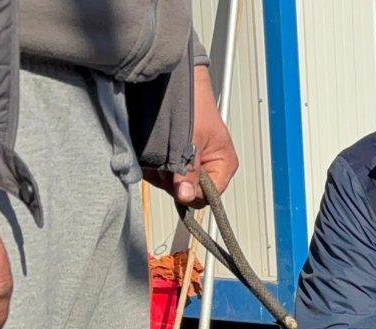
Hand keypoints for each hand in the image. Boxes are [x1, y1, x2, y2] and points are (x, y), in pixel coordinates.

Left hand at [144, 66, 237, 206]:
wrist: (182, 85)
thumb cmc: (194, 106)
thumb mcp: (191, 140)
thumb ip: (189, 169)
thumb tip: (186, 196)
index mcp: (224, 166)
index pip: (209, 195)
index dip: (191, 191)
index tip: (176, 179)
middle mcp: (210, 169)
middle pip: (191, 192)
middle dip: (173, 181)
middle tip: (163, 163)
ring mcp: (194, 166)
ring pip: (175, 185)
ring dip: (162, 174)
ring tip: (158, 154)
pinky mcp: (178, 161)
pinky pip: (165, 176)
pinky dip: (155, 169)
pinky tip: (152, 156)